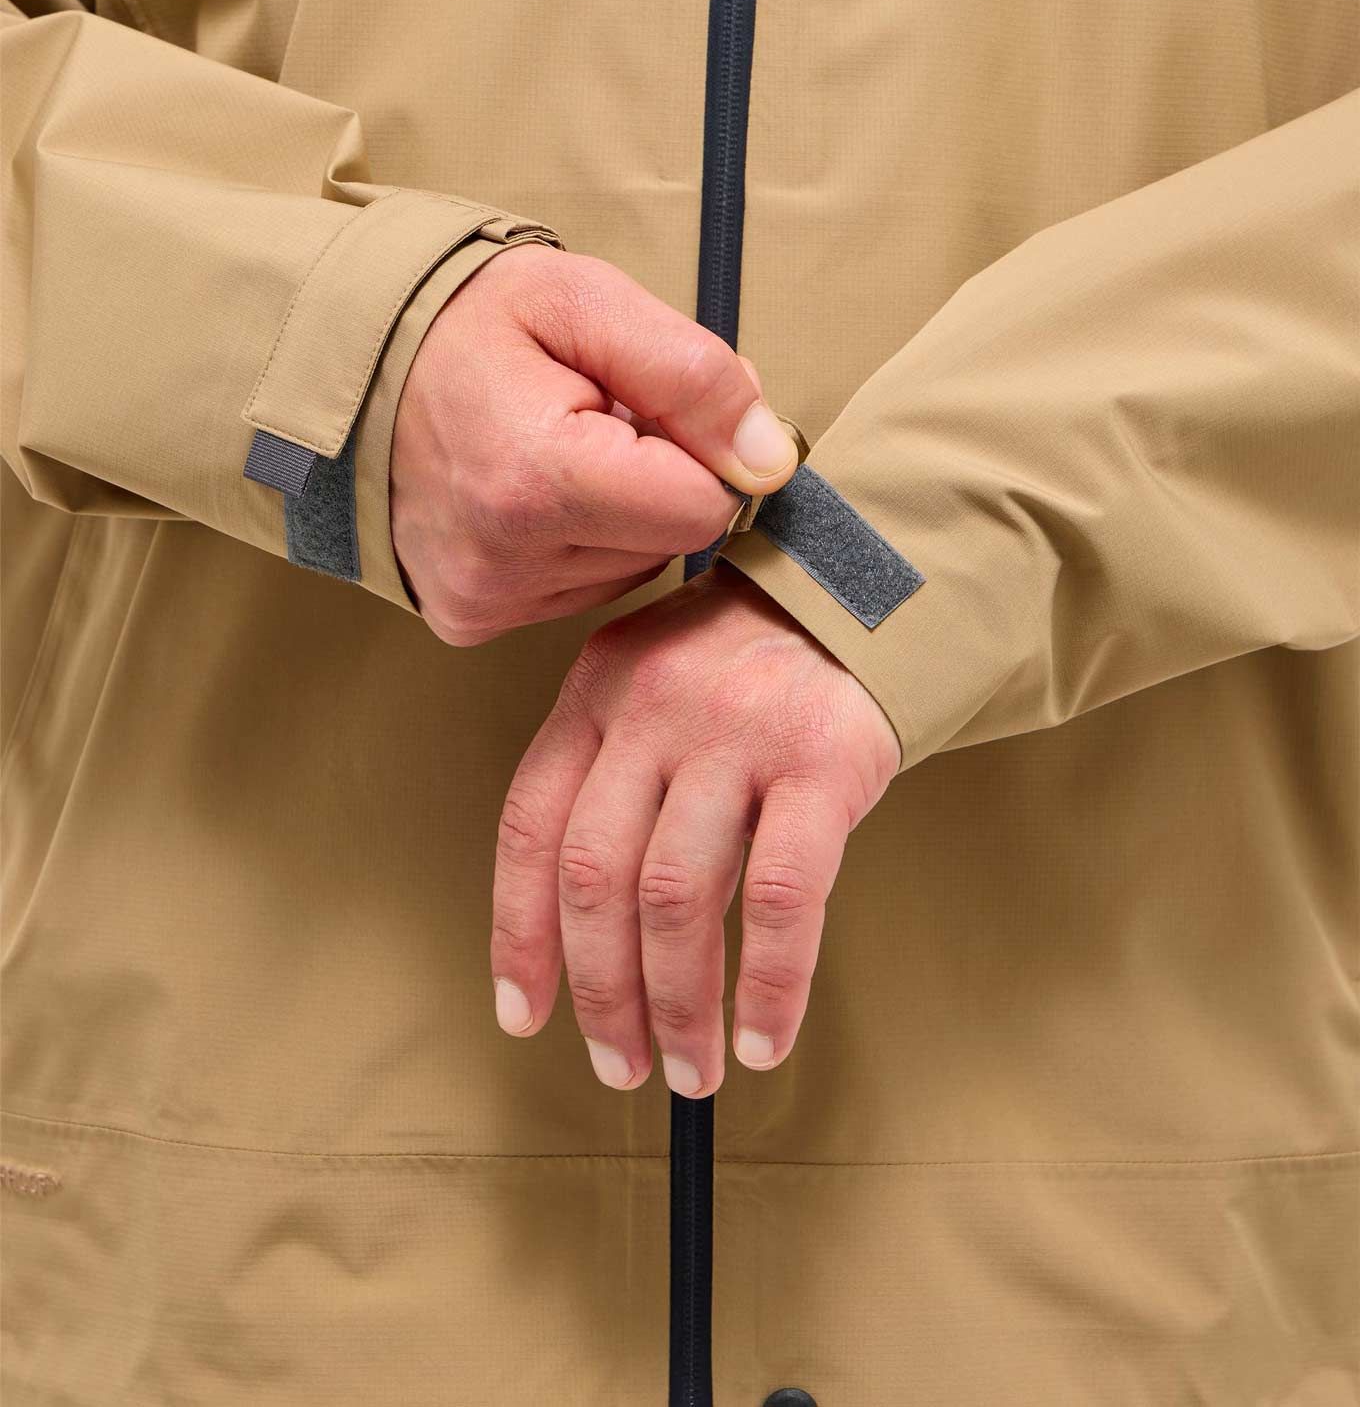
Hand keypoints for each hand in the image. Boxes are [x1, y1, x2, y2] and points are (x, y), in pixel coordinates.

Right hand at [390, 245, 798, 643]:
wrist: (346, 364)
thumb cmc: (466, 320)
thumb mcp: (584, 300)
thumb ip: (691, 374)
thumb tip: (772, 460)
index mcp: (538, 482)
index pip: (703, 508)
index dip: (699, 450)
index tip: (647, 406)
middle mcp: (506, 564)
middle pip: (669, 542)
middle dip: (653, 476)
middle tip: (587, 418)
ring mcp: (485, 600)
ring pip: (631, 570)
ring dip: (617, 510)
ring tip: (551, 449)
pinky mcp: (472, 617)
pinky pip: (581, 589)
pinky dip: (576, 541)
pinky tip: (529, 492)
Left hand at [490, 563, 899, 1094]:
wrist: (860, 598)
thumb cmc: (745, 669)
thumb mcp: (655, 697)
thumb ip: (620, 794)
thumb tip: (607, 951)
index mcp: (596, 692)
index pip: (530, 828)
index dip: (518, 936)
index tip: (524, 1017)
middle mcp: (653, 709)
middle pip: (597, 875)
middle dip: (601, 993)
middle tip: (620, 1067)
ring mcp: (737, 733)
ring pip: (679, 898)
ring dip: (677, 1006)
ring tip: (691, 1070)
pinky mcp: (822, 762)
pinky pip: (783, 900)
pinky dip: (770, 986)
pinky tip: (764, 1038)